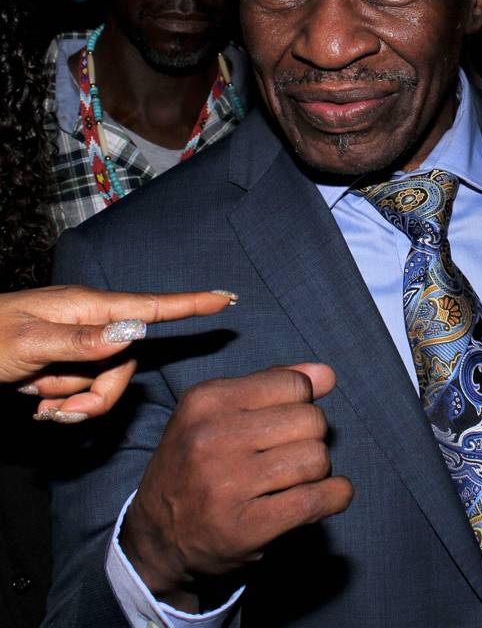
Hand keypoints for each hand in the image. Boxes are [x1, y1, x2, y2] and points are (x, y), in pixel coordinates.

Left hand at [0, 285, 236, 420]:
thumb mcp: (28, 343)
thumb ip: (83, 341)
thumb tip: (136, 332)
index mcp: (88, 308)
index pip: (150, 307)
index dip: (191, 305)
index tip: (227, 298)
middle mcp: (89, 324)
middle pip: (125, 366)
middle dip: (96, 395)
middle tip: (56, 410)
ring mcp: (76, 345)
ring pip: (102, 383)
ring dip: (68, 398)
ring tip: (32, 396)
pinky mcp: (64, 365)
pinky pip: (81, 391)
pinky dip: (58, 402)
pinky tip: (31, 399)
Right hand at [120, 364, 353, 611]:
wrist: (156, 537)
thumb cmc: (197, 463)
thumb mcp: (218, 412)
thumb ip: (274, 384)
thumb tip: (327, 375)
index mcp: (206, 400)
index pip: (295, 384)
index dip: (302, 404)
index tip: (285, 424)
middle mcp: (211, 438)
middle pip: (312, 421)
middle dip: (312, 438)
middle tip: (289, 455)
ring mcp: (226, 484)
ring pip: (317, 459)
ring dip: (318, 471)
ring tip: (293, 478)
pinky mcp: (244, 527)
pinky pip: (316, 499)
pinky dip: (335, 496)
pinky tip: (326, 496)